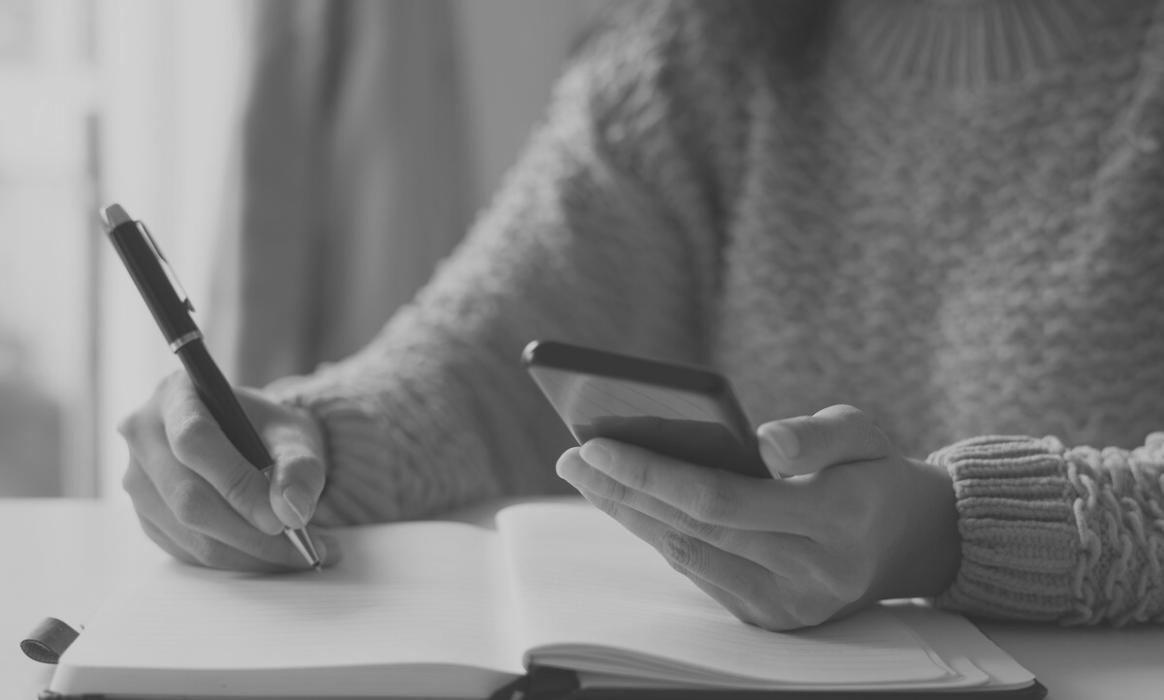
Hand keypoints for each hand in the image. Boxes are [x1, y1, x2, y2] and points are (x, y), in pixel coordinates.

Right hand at [118, 371, 339, 570]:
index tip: (281, 521)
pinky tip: (272, 557)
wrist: (253, 440)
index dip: (237, 484)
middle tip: (303, 548)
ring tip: (299, 554)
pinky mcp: (146, 516)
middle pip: (187, 496)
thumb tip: (291, 511)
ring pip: (188, 531)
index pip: (195, 442)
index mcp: (176, 396)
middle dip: (249, 533)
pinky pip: (187, 550)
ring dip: (248, 554)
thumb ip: (299, 467)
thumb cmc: (269, 431)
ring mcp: (137, 480)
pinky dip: (234, 560)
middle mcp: (144, 435)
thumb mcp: (294, 435)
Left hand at [556, 405, 958, 630]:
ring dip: (631, 516)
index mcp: (836, 520)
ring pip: (688, 556)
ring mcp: (788, 607)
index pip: (720, 499)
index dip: (650, 473)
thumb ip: (819, 433)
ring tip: (588, 477)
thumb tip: (763, 442)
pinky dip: (661, 536)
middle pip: (691, 530)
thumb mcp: (864, 433)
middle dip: (623, 492)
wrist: (913, 543)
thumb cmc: (875, 474)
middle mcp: (810, 574)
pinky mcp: (771, 620)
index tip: (595, 444)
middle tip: (572, 457)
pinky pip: (700, 573)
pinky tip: (629, 505)